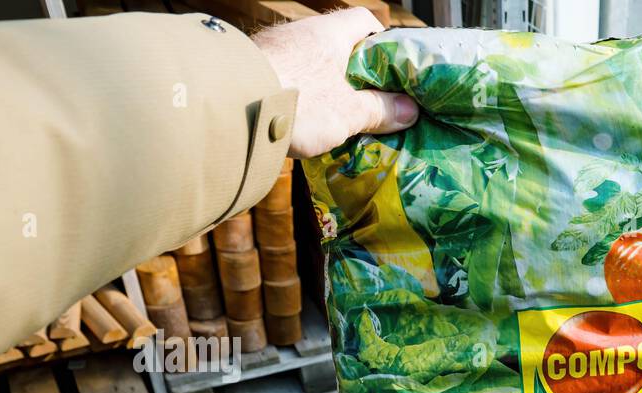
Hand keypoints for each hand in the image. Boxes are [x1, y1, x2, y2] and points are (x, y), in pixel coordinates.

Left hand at [255, 8, 417, 158]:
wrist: (230, 107)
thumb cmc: (299, 101)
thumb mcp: (348, 112)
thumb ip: (380, 110)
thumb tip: (410, 110)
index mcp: (330, 33)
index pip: (365, 22)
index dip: (384, 43)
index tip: (395, 70)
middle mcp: (301, 34)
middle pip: (339, 47)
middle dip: (357, 74)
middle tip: (373, 103)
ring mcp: (275, 51)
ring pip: (313, 66)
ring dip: (328, 88)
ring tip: (340, 118)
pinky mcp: (255, 71)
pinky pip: (290, 79)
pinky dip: (303, 97)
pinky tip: (306, 121)